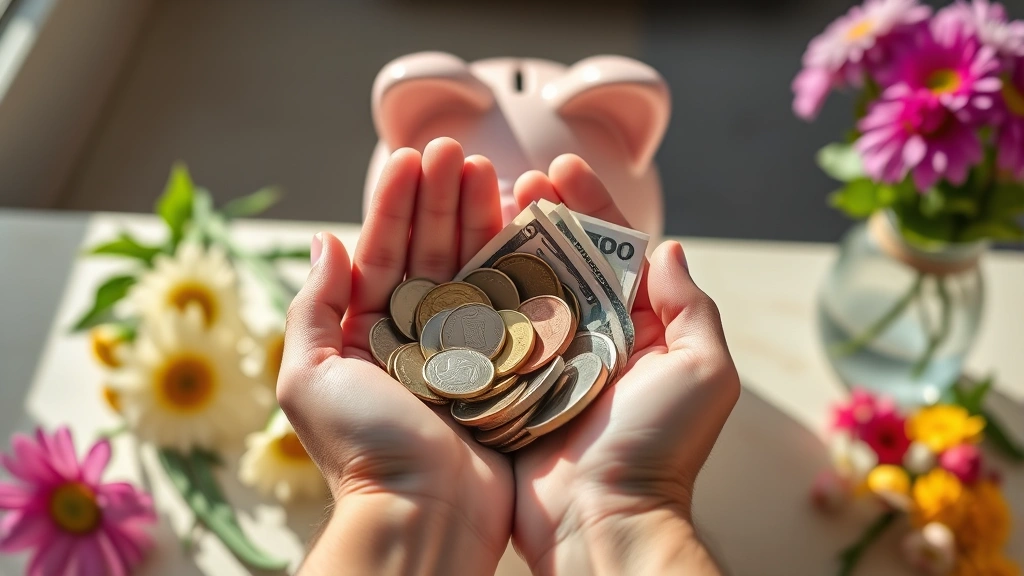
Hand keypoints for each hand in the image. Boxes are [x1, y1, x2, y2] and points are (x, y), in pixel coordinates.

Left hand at [278, 138, 512, 574]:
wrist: (423, 515)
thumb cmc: (362, 451)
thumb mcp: (309, 378)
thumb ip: (311, 309)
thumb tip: (324, 243)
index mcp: (368, 335)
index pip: (383, 253)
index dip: (396, 203)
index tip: (413, 157)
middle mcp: (416, 337)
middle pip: (431, 252)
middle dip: (442, 199)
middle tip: (457, 151)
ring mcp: (465, 350)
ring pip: (473, 270)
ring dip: (478, 218)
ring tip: (489, 171)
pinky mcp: (505, 367)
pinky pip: (510, 305)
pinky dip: (515, 263)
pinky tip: (522, 223)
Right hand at [509, 156, 740, 574]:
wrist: (599, 523)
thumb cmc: (657, 449)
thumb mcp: (703, 373)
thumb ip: (690, 308)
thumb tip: (670, 248)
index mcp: (637, 329)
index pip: (614, 251)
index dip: (591, 206)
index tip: (562, 168)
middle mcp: (590, 339)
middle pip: (563, 260)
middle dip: (541, 214)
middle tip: (515, 177)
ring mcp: (545, 360)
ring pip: (522, 286)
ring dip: (504, 241)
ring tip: (481, 201)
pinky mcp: (505, 383)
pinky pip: (490, 328)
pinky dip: (476, 291)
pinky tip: (457, 256)